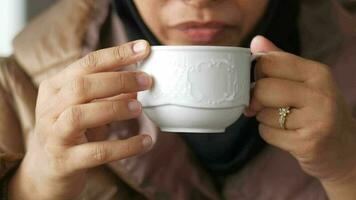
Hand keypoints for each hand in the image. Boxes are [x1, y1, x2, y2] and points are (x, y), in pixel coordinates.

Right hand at [8, 40, 153, 199]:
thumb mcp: (86, 106)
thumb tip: (139, 81)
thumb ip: (107, 93)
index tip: (143, 48)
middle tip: (147, 81)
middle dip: (118, 80)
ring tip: (139, 108)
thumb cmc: (72, 131)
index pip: (87, 63)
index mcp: (55, 87)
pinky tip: (145, 142)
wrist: (47, 169)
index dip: (117, 54)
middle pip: (81, 86)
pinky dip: (124, 147)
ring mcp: (54, 135)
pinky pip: (96, 152)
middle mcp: (49, 108)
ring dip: (114, 108)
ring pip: (80, 115)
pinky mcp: (64, 161)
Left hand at [245, 36, 355, 196]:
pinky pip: (267, 133)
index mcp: (317, 73)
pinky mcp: (308, 143)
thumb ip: (280, 61)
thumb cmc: (319, 111)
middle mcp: (320, 93)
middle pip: (262, 89)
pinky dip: (269, 135)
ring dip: (264, 119)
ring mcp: (316, 120)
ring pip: (263, 113)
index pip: (268, 62)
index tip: (260, 83)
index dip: (256, 75)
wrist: (344, 149)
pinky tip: (287, 134)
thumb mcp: (306, 82)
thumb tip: (255, 41)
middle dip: (257, 100)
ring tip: (284, 122)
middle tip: (264, 106)